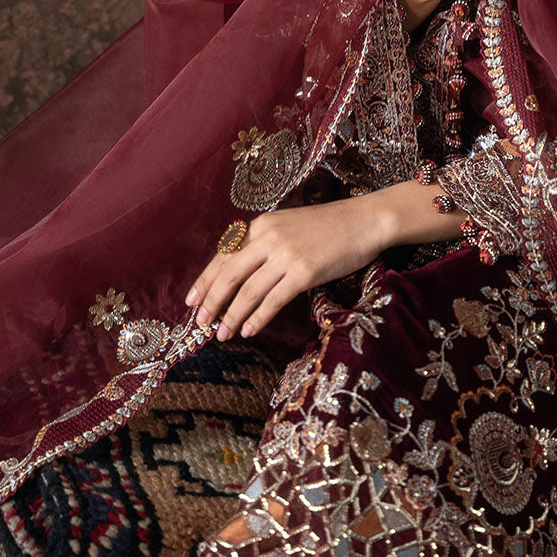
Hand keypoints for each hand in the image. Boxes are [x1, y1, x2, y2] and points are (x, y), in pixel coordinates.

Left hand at [187, 196, 390, 339]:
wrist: (364, 221)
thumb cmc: (328, 227)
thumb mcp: (288, 227)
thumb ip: (264, 244)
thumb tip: (239, 275)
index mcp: (262, 224)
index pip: (223, 255)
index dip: (205, 280)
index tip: (191, 302)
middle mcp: (269, 237)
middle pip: (229, 274)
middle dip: (212, 301)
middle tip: (201, 324)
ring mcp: (287, 254)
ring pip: (248, 291)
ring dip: (233, 316)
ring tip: (223, 335)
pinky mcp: (304, 272)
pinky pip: (273, 300)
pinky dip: (258, 317)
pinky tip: (250, 330)